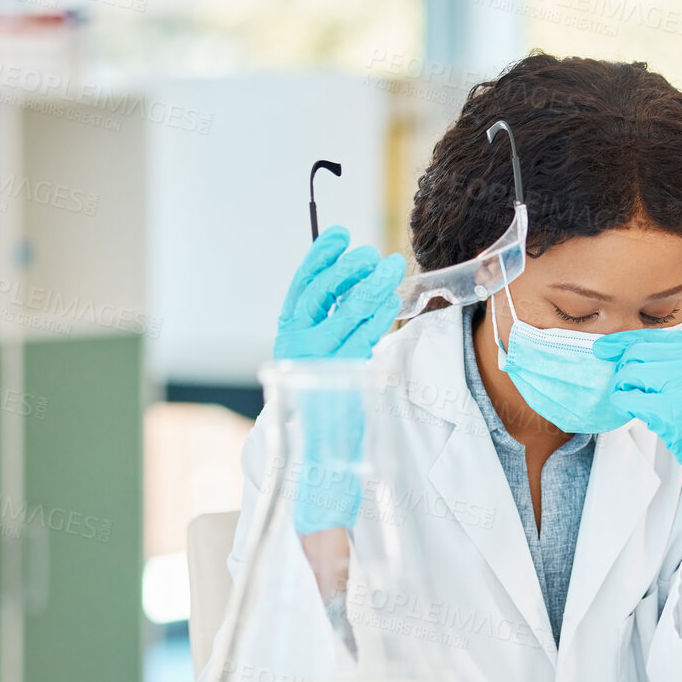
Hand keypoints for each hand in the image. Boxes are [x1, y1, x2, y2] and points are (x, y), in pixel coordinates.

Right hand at [275, 229, 400, 531]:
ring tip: (393, 268)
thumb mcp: (321, 348)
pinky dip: (379, 316)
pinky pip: (363, 338)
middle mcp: (297, 343)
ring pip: (346, 313)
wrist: (318, 447)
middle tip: (376, 255)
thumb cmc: (325, 390)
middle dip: (351, 268)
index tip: (341, 234)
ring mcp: (318, 360)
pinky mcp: (341, 376)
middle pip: (322, 294)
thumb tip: (356, 272)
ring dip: (373, 286)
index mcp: (288, 331)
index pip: (301, 284)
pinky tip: (392, 301)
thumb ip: (331, 316)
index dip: (320, 256)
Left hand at [594, 330, 681, 505]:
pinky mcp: (671, 410)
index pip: (650, 336)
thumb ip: (676, 362)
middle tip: (625, 387)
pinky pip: (628, 399)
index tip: (605, 348)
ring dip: (623, 388)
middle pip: (636, 353)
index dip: (621, 342)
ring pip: (629, 374)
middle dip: (623, 370)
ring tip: (633, 401)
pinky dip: (622, 404)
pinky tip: (632, 411)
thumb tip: (634, 356)